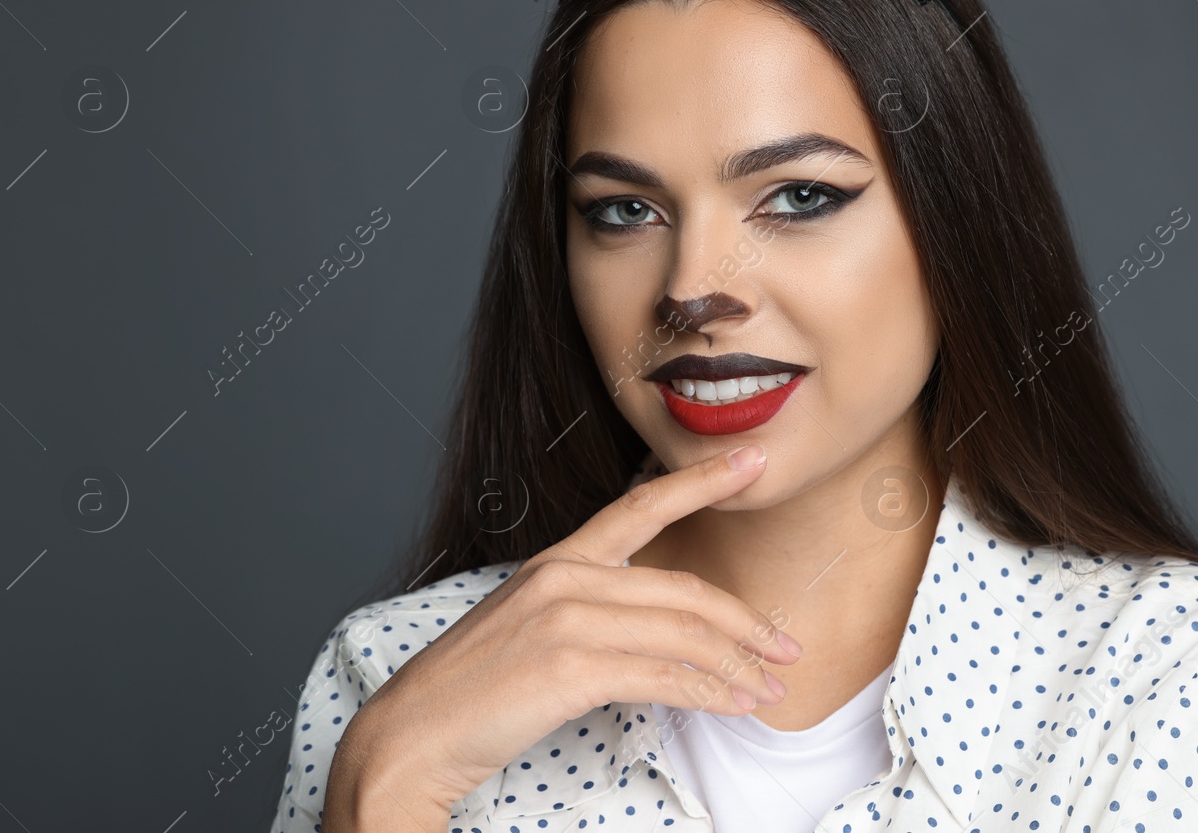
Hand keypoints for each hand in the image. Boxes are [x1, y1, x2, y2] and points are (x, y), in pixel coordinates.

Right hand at [322, 442, 801, 831]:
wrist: (410, 735)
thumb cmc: (469, 691)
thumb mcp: (528, 629)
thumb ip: (585, 614)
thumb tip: (652, 632)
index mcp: (556, 560)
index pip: (639, 507)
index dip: (699, 481)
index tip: (748, 463)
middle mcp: (564, 577)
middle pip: (682, 591)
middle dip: (746, 622)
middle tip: (787, 646)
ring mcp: (566, 619)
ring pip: (683, 635)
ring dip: (738, 667)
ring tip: (771, 689)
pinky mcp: (569, 667)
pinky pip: (664, 676)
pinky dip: (710, 693)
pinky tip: (734, 706)